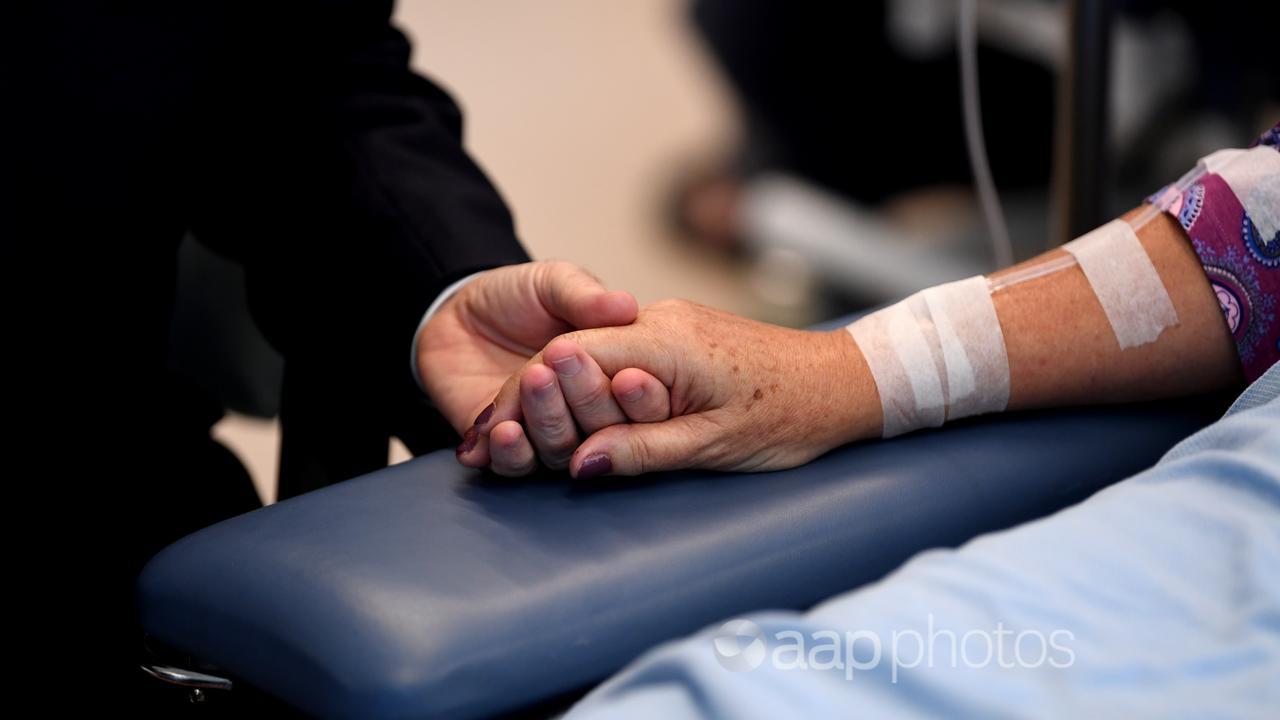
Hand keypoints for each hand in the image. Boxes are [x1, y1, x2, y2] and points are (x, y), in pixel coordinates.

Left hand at [417, 261, 637, 446]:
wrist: (458, 312)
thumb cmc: (515, 296)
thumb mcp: (554, 283)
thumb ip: (585, 297)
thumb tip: (625, 305)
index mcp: (608, 376)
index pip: (635, 402)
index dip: (637, 395)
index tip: (627, 376)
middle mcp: (582, 414)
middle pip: (600, 431)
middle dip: (585, 400)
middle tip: (559, 366)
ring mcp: (544, 433)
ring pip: (560, 450)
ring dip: (547, 420)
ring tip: (533, 382)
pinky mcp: (503, 448)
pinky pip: (514, 464)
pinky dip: (510, 452)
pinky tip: (503, 431)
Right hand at [471, 299, 882, 478]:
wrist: (846, 382)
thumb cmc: (792, 414)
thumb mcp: (716, 444)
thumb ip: (644, 449)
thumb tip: (578, 465)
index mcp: (664, 341)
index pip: (568, 359)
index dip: (521, 399)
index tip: (488, 438)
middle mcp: (659, 320)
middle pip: (568, 354)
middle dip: (519, 399)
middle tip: (479, 444)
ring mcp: (669, 323)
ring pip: (589, 353)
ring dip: (546, 393)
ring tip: (505, 434)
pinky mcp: (679, 336)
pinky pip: (615, 355)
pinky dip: (581, 385)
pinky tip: (561, 411)